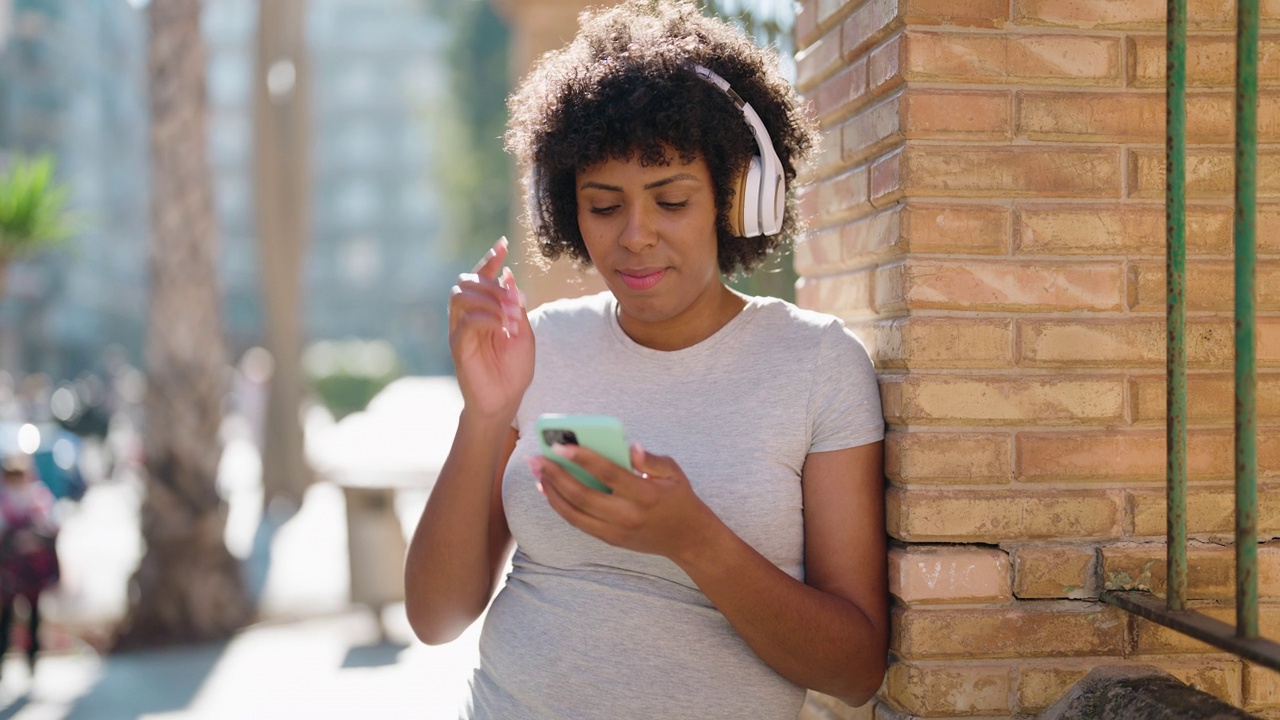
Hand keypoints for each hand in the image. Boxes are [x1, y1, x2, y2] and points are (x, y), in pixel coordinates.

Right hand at [449, 237, 533, 420]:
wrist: (506, 400)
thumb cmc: (514, 369)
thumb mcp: (524, 332)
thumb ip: (516, 304)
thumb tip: (508, 275)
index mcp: (484, 310)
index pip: (482, 276)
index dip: (490, 259)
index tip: (503, 244)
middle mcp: (468, 316)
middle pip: (466, 281)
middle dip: (491, 283)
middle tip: (513, 300)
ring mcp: (460, 330)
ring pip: (460, 295)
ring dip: (487, 298)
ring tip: (507, 314)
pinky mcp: (459, 347)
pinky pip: (466, 322)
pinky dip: (486, 318)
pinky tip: (502, 326)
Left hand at [528, 443, 719, 561]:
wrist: (687, 538)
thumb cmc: (679, 498)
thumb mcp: (674, 472)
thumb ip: (651, 459)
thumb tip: (630, 447)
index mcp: (645, 495)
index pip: (608, 474)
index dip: (582, 458)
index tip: (560, 445)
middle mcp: (628, 516)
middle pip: (583, 496)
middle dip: (556, 476)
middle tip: (536, 458)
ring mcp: (617, 531)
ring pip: (575, 514)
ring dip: (552, 493)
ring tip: (537, 473)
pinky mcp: (610, 539)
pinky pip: (579, 523)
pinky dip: (561, 507)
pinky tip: (550, 491)